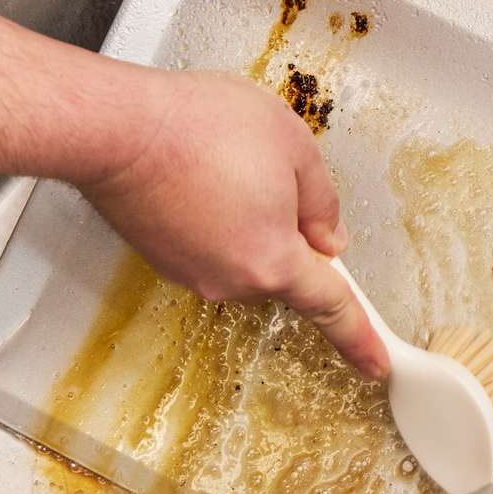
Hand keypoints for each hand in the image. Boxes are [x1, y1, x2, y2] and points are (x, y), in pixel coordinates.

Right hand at [80, 70, 389, 379]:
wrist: (116, 130)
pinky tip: (198, 176)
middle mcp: (232, 282)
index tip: (376, 364)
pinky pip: (209, 246)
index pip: (331, 307)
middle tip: (266, 169)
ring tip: (222, 163)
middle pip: (282, 268)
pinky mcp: (163, 260)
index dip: (359, 338)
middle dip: (286, 227)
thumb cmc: (199, 129)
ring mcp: (192, 274)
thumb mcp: (293, 146)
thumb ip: (323, 202)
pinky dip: (212, 218)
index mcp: (274, 262)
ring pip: (243, 254)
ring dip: (245, 218)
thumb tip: (327, 238)